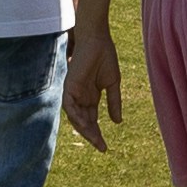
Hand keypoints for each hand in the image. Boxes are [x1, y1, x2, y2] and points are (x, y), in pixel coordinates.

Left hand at [63, 29, 119, 150]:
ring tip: (95, 139)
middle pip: (83, 122)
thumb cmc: (105, 57)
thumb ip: (114, 102)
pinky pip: (69, 106)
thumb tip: (117, 122)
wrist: (98, 39)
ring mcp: (73, 92)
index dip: (97, 134)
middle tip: (101, 147)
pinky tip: (84, 125)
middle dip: (92, 135)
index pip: (92, 120)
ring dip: (84, 129)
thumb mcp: (113, 84)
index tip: (105, 147)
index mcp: (90, 96)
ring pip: (75, 117)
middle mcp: (80, 96)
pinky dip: (76, 116)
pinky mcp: (69, 85)